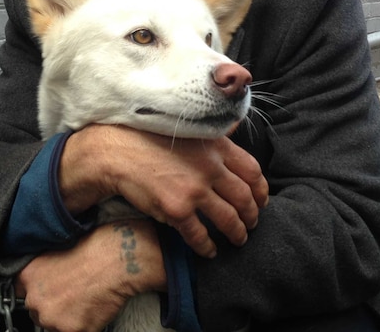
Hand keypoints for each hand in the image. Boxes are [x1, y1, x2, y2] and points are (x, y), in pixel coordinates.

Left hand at [15, 219, 164, 331]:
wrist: (115, 259)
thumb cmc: (93, 248)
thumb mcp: (55, 250)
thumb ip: (41, 270)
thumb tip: (42, 281)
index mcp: (27, 277)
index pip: (18, 294)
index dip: (36, 293)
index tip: (46, 294)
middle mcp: (35, 299)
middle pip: (37, 313)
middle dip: (52, 308)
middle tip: (72, 296)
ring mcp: (52, 318)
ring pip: (54, 326)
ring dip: (66, 319)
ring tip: (85, 300)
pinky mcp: (71, 330)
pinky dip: (85, 326)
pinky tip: (94, 308)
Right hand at [59, 124, 269, 257]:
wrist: (118, 152)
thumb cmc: (150, 138)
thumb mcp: (188, 129)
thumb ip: (213, 134)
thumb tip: (234, 128)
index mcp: (216, 147)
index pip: (252, 171)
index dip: (260, 189)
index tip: (261, 199)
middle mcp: (210, 168)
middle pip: (244, 198)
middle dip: (252, 215)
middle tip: (252, 223)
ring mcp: (194, 190)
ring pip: (228, 219)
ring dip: (237, 233)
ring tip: (238, 239)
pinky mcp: (177, 210)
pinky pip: (199, 235)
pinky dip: (207, 246)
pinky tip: (209, 251)